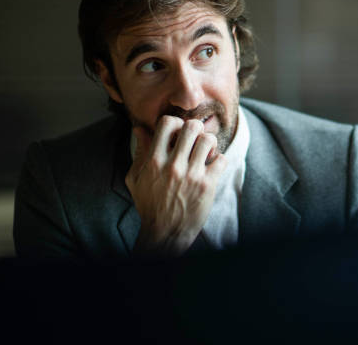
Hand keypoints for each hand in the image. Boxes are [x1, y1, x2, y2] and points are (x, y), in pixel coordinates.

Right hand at [125, 116, 227, 256]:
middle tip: (195, 140)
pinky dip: (219, 160)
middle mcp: (173, 166)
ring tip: (206, 152)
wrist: (165, 233)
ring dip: (209, 143)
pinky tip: (212, 167)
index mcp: (154, 161)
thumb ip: (140, 152)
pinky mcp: (207, 185)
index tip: (178, 133)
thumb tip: (140, 128)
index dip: (175, 123)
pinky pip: (221, 159)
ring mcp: (191, 175)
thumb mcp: (136, 178)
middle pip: (191, 126)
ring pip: (208, 140)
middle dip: (195, 129)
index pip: (167, 123)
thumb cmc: (150, 205)